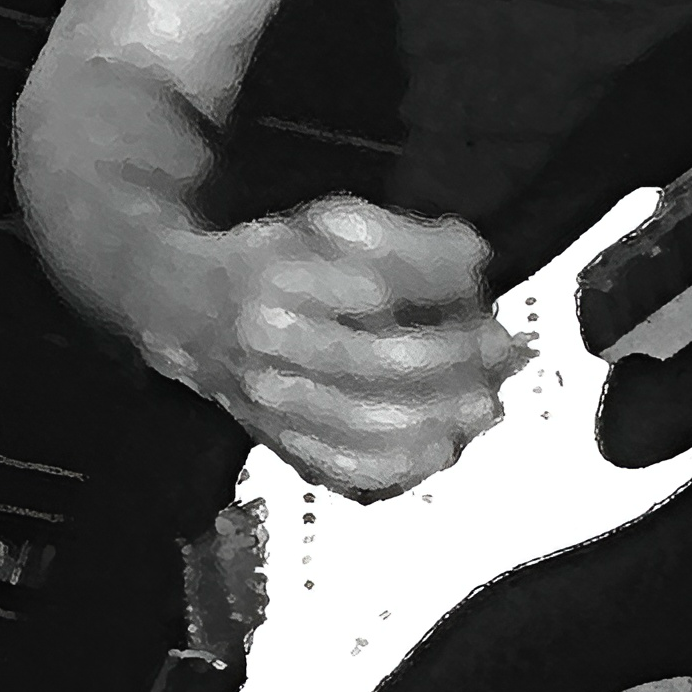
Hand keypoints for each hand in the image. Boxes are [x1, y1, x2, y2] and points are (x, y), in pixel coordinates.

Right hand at [142, 197, 531, 499]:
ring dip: (447, 416)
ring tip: (488, 399)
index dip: (443, 280)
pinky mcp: (280, 446)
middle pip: (386, 362)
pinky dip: (408, 464)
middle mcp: (274, 348)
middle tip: (504, 346)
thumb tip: (472, 259)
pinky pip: (350, 471)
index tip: (480, 267)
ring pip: (371, 428)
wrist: (187, 312)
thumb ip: (404, 236)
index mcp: (284, 278)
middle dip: (462, 356)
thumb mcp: (330, 220)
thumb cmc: (273, 261)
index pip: (379, 285)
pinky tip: (445, 443)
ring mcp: (274, 406)